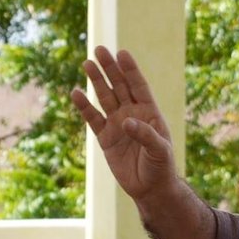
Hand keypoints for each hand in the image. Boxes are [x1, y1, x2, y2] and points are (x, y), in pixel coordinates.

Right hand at [69, 46, 179, 202]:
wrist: (150, 188)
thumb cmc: (161, 167)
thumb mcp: (159, 150)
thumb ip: (145, 134)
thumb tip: (126, 121)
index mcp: (149, 112)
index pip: (138, 85)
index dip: (130, 69)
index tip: (121, 53)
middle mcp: (132, 113)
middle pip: (119, 86)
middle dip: (110, 68)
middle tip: (99, 50)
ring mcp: (117, 124)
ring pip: (105, 97)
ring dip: (96, 81)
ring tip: (87, 63)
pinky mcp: (105, 138)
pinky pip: (93, 119)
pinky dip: (84, 107)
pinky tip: (76, 93)